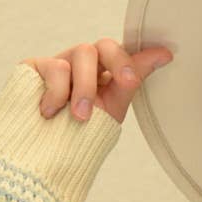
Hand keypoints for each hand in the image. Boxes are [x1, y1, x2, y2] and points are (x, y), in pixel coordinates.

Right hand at [22, 38, 172, 125]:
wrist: (36, 156)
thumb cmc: (73, 135)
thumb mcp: (109, 111)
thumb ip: (131, 81)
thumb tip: (165, 54)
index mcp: (102, 75)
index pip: (122, 55)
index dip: (141, 54)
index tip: (166, 56)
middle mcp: (82, 65)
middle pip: (105, 46)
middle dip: (119, 63)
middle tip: (127, 83)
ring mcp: (58, 63)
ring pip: (83, 52)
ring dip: (86, 87)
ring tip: (80, 116)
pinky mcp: (34, 66)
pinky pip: (55, 67)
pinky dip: (58, 93)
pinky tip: (50, 112)